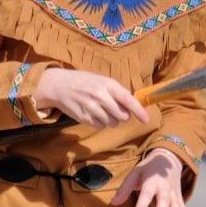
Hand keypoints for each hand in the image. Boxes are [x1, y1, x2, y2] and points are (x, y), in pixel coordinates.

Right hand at [34, 67, 150, 128]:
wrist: (59, 85)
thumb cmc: (84, 82)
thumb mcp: (101, 80)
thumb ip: (116, 92)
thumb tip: (133, 105)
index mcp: (107, 84)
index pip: (128, 100)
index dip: (139, 111)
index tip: (146, 119)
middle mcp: (100, 96)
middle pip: (122, 116)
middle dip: (122, 116)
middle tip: (115, 110)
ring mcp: (92, 108)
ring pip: (112, 123)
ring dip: (111, 120)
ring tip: (101, 110)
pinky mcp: (84, 118)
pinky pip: (100, 126)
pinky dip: (100, 122)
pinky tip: (92, 113)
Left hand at [110, 148, 192, 206]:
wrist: (167, 159)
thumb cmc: (147, 169)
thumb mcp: (134, 174)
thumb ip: (125, 189)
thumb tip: (113, 203)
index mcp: (150, 182)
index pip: (145, 195)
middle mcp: (163, 188)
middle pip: (163, 201)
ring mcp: (173, 194)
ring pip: (176, 206)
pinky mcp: (179, 199)